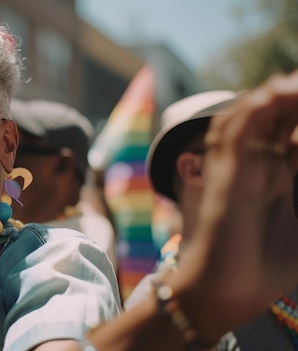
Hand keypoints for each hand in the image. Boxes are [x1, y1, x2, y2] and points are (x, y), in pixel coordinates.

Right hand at [177, 71, 297, 337]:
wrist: (225, 294)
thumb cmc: (265, 268)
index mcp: (279, 173)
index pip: (294, 129)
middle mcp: (258, 163)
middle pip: (277, 114)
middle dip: (295, 98)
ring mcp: (238, 165)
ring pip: (252, 114)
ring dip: (278, 95)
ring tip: (297, 85)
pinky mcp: (224, 173)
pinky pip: (233, 131)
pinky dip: (253, 109)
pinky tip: (277, 95)